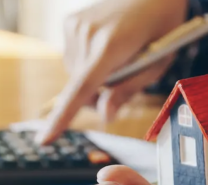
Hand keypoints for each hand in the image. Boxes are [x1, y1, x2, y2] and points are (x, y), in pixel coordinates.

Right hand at [35, 0, 186, 144]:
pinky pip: (73, 58)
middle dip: (99, 94)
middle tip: (125, 78)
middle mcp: (86, 33)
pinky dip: (88, 62)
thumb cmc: (163, 26)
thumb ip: (128, 90)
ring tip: (118, 57)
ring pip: (76, 74)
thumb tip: (105, 115)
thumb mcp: (157, 64)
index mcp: (111, 45)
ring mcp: (75, 25)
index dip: (63, 117)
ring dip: (93, 78)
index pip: (82, 88)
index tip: (45, 140)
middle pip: (81, 87)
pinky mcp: (70, 22)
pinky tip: (106, 47)